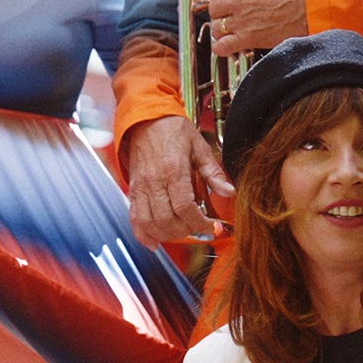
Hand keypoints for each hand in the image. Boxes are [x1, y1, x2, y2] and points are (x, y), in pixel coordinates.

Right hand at [122, 115, 232, 246]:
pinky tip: (154, 243)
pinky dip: (142, 235)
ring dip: (166, 235)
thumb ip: (214, 173)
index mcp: (173, 170)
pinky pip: (133, 218)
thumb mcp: (199, 147)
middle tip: (197, 228)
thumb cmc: (173, 130)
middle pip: (167, 220)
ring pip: (150, 223)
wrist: (146, 118)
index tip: (210, 227)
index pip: (185, 207)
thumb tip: (229, 192)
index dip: (199, 223)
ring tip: (181, 233)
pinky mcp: (133, 190)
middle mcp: (154, 181)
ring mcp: (141, 187)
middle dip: (185, 231)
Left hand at [199, 0, 309, 57]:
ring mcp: (242, 20)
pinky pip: (224, 47)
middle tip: (227, 11)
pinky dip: (223, 48)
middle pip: (213, 7)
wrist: (317, 6)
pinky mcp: (250, 39)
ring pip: (217, 27)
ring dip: (221, 28)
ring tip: (230, 28)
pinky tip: (229, 45)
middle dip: (219, 10)